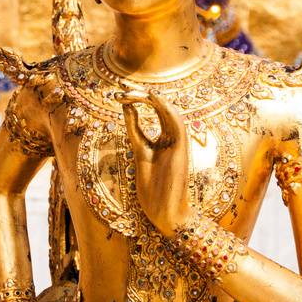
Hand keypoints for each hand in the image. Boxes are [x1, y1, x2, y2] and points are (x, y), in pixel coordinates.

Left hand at [119, 90, 192, 237]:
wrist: (164, 214)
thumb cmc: (153, 187)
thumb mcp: (139, 150)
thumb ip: (135, 129)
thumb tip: (126, 107)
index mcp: (166, 137)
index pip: (154, 109)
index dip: (138, 97)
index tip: (119, 91)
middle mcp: (174, 136)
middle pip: (160, 106)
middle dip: (140, 94)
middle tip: (120, 87)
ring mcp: (179, 142)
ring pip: (168, 110)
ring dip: (149, 97)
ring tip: (129, 92)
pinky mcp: (182, 150)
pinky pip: (176, 122)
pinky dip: (165, 106)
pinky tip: (151, 96)